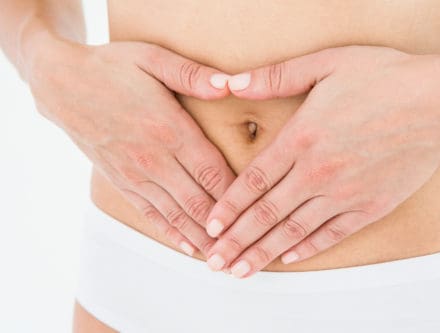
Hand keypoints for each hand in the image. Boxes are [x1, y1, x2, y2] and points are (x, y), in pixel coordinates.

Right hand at [27, 34, 235, 256]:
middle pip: (199, 202)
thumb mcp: (152, 58)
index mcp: (169, 128)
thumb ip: (193, 75)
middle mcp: (154, 158)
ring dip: (203, 239)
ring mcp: (136, 174)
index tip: (258, 215)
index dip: (237, 197)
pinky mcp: (121, 181)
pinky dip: (172, 232)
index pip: (213, 172)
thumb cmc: (110, 66)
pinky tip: (189, 247)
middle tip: (249, 248)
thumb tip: (230, 85)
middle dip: (226, 228)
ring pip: (178, 215)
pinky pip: (151, 214)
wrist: (60, 84)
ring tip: (225, 259)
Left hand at [205, 46, 439, 276]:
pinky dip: (308, 248)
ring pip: (294, 231)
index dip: (227, 207)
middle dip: (236, 241)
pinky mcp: (369, 206)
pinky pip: (332, 234)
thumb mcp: (327, 63)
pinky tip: (289, 258)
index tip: (211, 226)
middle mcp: (318, 173)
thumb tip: (235, 83)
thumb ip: (276, 76)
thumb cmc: (388, 81)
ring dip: (264, 253)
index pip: (253, 182)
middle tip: (216, 261)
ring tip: (242, 270)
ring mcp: (344, 194)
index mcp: (302, 139)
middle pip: (266, 214)